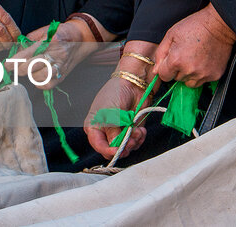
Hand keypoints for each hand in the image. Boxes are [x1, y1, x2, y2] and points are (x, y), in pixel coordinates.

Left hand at [9, 18, 108, 88]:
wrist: (83, 38)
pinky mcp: (63, 74)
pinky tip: (38, 77)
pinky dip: (40, 83)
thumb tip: (15, 49)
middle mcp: (55, 54)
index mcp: (49, 41)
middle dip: (19, 69)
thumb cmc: (63, 33)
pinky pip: (48, 84)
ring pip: (38, 77)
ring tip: (30, 70)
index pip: (26, 54)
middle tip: (15, 68)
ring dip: (30, 75)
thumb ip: (30, 39)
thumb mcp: (46, 30)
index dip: (12, 62)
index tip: (3, 67)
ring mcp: (60, 65)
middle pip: (30, 67)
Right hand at [84, 40, 157, 158]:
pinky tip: (141, 130)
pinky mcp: (132, 129)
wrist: (134, 83)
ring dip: (132, 142)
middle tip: (130, 141)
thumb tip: (116, 146)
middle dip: (123, 147)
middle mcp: (106, 131)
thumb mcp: (110, 113)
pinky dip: (139, 138)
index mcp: (94, 127)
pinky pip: (135, 142)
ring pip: (125, 147)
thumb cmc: (116, 93)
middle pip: (112, 149)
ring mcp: (120, 131)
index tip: (117, 151)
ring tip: (137, 132)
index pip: (98, 145)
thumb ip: (112, 131)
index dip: (107, 151)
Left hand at [154, 3, 235, 87]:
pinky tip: (204, 60)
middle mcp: (189, 70)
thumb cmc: (195, 26)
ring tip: (195, 58)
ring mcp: (203, 74)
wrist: (219, 24)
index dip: (166, 67)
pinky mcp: (215, 75)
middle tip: (186, 54)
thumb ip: (161, 54)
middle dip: (178, 69)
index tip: (173, 59)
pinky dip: (202, 73)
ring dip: (189, 74)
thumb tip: (156, 71)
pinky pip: (202, 81)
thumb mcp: (171, 34)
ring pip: (189, 82)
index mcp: (176, 60)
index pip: (164, 76)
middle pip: (177, 79)